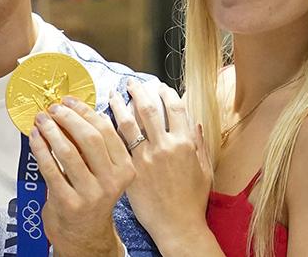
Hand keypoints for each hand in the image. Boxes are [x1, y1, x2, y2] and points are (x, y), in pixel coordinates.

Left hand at [29, 95, 132, 256]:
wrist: (85, 236)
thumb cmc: (92, 198)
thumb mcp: (104, 171)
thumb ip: (96, 146)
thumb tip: (76, 111)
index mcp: (124, 168)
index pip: (106, 130)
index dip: (85, 111)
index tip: (69, 101)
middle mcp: (111, 181)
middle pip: (89, 138)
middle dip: (68, 118)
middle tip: (53, 108)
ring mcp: (91, 194)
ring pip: (68, 152)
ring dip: (51, 130)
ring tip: (41, 120)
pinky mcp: (69, 203)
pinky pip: (50, 169)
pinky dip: (40, 149)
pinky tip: (35, 138)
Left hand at [110, 81, 212, 248]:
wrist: (177, 225)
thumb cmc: (192, 200)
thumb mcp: (203, 169)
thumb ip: (199, 143)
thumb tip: (195, 122)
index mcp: (186, 143)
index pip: (175, 107)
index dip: (165, 92)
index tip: (158, 85)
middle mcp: (165, 146)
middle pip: (149, 108)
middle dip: (139, 91)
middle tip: (131, 82)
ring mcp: (146, 157)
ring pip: (129, 122)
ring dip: (120, 104)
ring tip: (114, 93)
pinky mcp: (131, 169)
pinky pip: (117, 142)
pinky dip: (110, 127)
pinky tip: (104, 119)